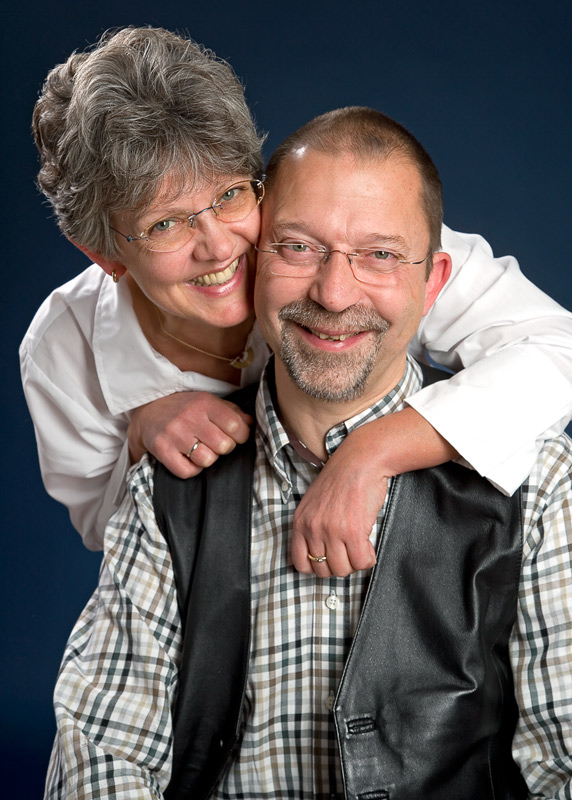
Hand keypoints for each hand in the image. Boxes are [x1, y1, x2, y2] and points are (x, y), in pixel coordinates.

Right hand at [128, 391, 251, 477]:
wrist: (148, 411)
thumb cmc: (185, 408)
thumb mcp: (208, 402)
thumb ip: (232, 412)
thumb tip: (251, 423)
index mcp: (205, 403)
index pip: (236, 426)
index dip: (241, 436)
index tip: (235, 436)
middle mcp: (190, 417)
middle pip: (224, 446)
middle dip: (224, 448)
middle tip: (215, 443)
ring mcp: (175, 434)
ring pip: (207, 460)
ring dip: (207, 459)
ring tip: (200, 449)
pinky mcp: (162, 449)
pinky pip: (187, 472)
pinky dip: (192, 470)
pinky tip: (188, 459)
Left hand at [292, 422, 382, 577]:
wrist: (361, 461)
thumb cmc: (342, 479)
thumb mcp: (315, 503)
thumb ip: (313, 527)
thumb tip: (322, 555)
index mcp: (300, 522)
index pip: (301, 564)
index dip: (318, 567)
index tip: (331, 559)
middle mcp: (312, 528)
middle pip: (324, 571)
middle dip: (340, 565)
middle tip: (350, 551)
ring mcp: (331, 531)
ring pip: (343, 570)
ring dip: (355, 562)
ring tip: (360, 547)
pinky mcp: (352, 531)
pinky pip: (361, 562)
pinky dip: (368, 559)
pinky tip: (369, 546)